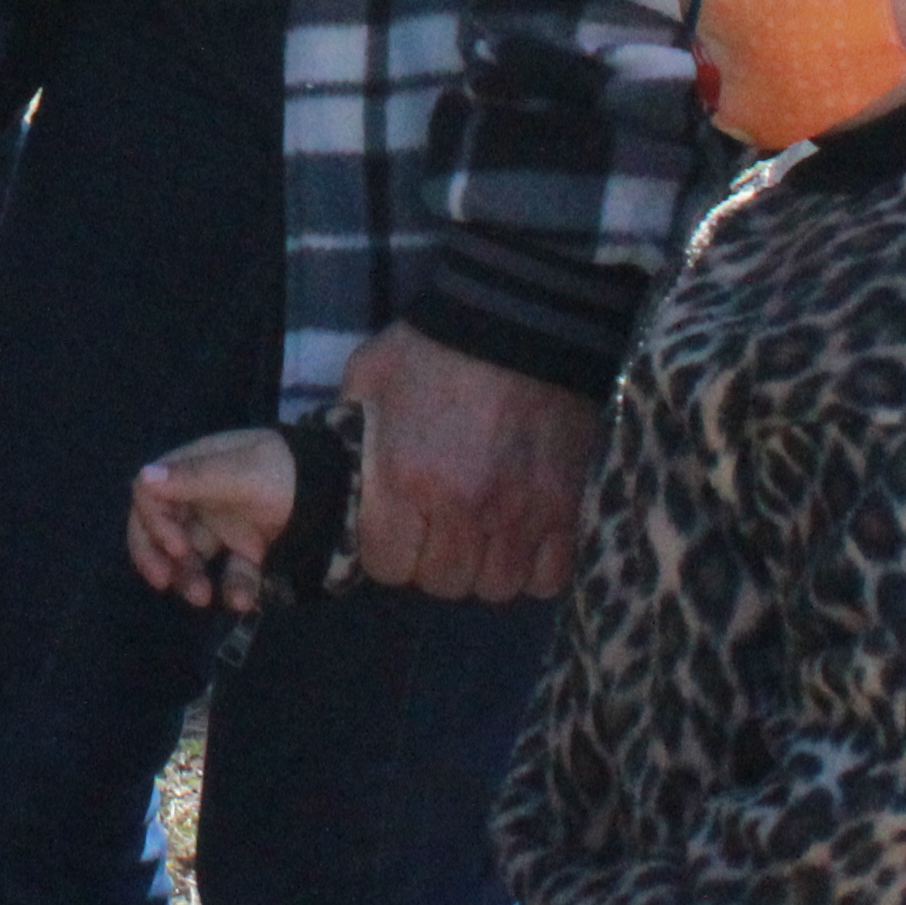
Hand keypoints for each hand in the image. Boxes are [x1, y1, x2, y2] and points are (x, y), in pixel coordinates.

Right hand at [127, 425, 300, 612]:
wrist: (346, 496)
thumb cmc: (287, 474)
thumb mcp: (242, 472)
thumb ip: (194, 477)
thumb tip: (142, 478)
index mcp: (197, 468)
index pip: (152, 495)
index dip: (153, 523)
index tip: (175, 548)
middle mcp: (205, 496)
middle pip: (162, 528)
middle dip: (157, 556)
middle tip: (162, 582)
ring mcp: (227, 525)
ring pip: (192, 556)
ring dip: (189, 578)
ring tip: (202, 599)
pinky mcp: (251, 551)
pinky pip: (230, 573)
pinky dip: (232, 589)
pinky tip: (242, 600)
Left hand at [342, 324, 598, 601]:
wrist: (517, 317)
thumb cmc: (433, 347)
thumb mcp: (368, 379)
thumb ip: (350, 435)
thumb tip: (340, 477)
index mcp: (405, 478)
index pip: (388, 567)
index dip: (388, 551)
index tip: (396, 530)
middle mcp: (463, 507)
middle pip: (443, 583)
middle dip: (435, 561)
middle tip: (438, 528)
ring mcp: (520, 512)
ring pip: (497, 587)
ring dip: (484, 566)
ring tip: (479, 532)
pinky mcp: (565, 507)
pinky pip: (548, 576)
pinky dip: (533, 566)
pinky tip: (519, 536)